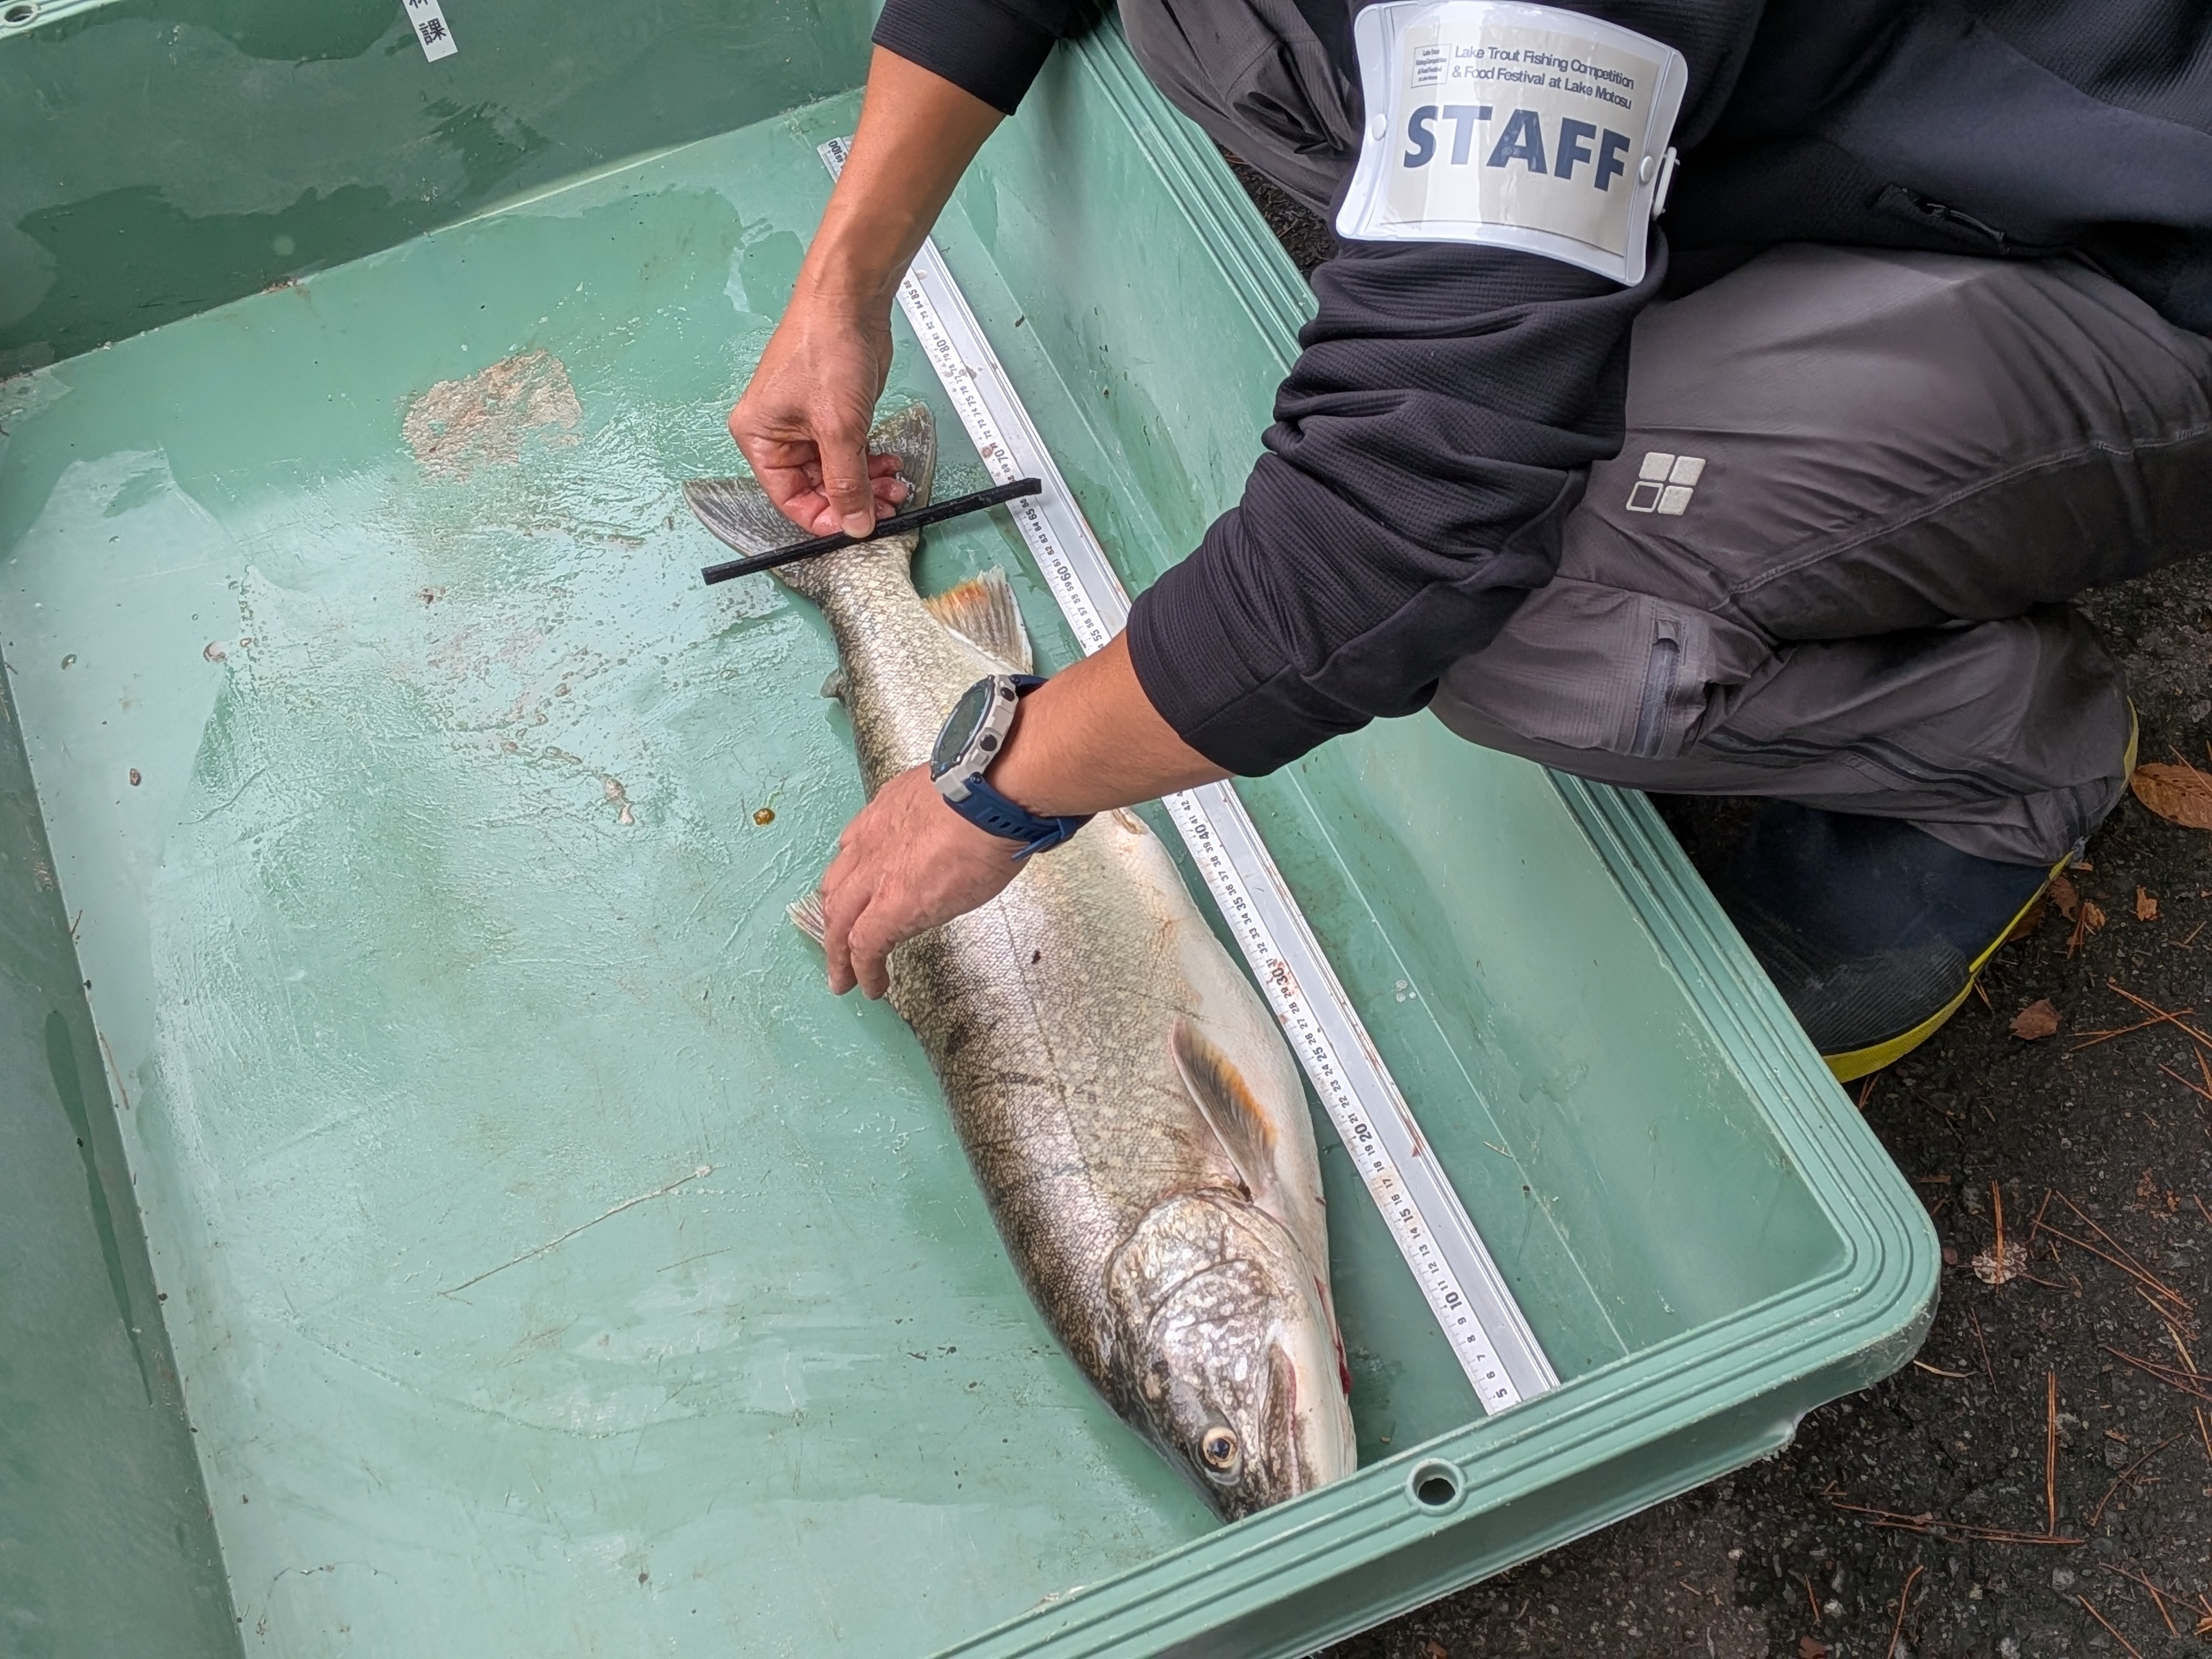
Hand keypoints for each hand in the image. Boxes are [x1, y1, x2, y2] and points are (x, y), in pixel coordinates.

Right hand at [725, 48, 1003, 537]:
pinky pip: (850, 453)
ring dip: (866, 485)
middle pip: (814, 489)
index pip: (788, 499)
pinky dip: (870, 464)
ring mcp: (806, 424)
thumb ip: (846, 482)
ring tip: (895, 487)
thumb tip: (855, 524)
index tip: (857, 529)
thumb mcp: (838, 427)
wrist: (850, 300)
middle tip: (887, 509)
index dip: (824, 519)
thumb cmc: (825, 348)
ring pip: (836, 473)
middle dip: (852, 501)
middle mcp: (777, 434)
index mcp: (759, 438)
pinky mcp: (833, 412)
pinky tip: (890, 468)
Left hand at [819, 765, 1024, 998]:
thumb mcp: (954, 795)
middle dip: (835, 917)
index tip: (855, 888)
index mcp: (887, 812)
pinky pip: (864, 948)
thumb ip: (947, 814)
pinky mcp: (889, 910)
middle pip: (837, 887)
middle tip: (837, 940)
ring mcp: (875, 877)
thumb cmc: (988, 792)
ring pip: (839, 920)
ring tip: (843, 977)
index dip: (851, 873)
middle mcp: (870, 842)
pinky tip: (870, 987)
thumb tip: (971, 825)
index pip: (855, 845)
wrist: (988, 800)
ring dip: (838, 951)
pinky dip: (862, 971)